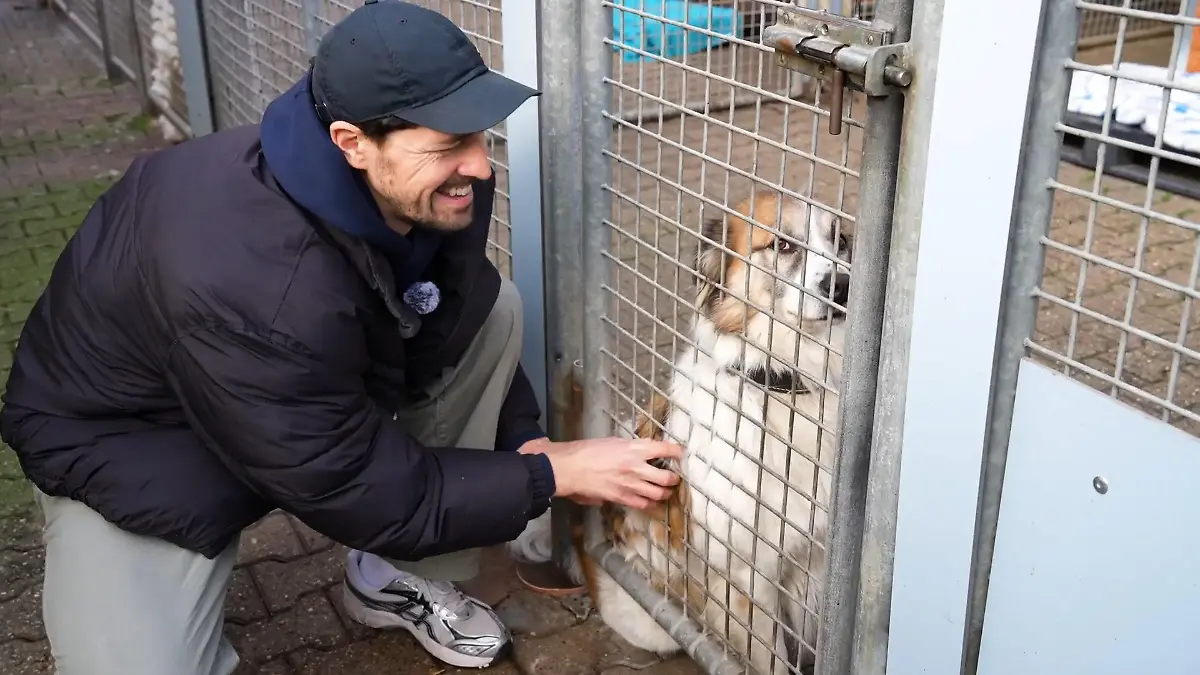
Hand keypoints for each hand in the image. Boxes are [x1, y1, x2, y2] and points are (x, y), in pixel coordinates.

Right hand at [522, 437, 682, 508]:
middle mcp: (636, 467)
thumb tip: (638, 455)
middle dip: (674, 479)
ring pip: (658, 494)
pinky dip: (648, 503)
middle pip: (666, 478)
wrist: (570, 467)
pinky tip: (648, 501)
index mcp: (634, 448)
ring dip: (665, 493)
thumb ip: (629, 449)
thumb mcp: (612, 442)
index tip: (681, 453)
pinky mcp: (621, 498)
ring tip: (666, 492)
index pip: (664, 449)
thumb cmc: (586, 450)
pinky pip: (643, 504)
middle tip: (675, 478)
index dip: (676, 452)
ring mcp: (630, 484)